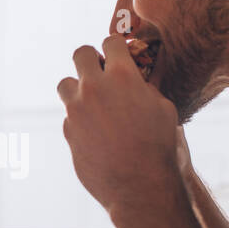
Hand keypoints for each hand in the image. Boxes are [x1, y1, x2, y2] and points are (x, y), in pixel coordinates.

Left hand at [57, 33, 181, 216]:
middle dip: (90, 60)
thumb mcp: (163, 108)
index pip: (110, 41)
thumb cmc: (159, 147)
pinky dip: (80, 120)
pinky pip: (69, 117)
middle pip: (81, 54)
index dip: (116, 47)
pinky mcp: (68, 132)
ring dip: (77, 89)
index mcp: (122, 75)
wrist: (140, 186)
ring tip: (93, 103)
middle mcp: (94, 88)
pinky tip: (96, 134)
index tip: (118, 55)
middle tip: (100, 73)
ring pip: (65, 84)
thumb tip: (137, 80)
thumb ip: (145, 88)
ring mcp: (76, 110)